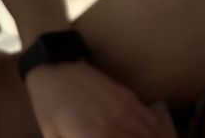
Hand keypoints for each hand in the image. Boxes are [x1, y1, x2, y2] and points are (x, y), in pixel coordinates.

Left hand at [26, 61, 164, 137]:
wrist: (57, 74)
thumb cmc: (50, 111)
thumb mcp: (55, 137)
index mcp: (93, 136)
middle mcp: (114, 123)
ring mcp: (124, 107)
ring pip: (149, 131)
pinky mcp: (128, 96)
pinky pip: (149, 117)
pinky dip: (153, 129)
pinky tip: (152, 135)